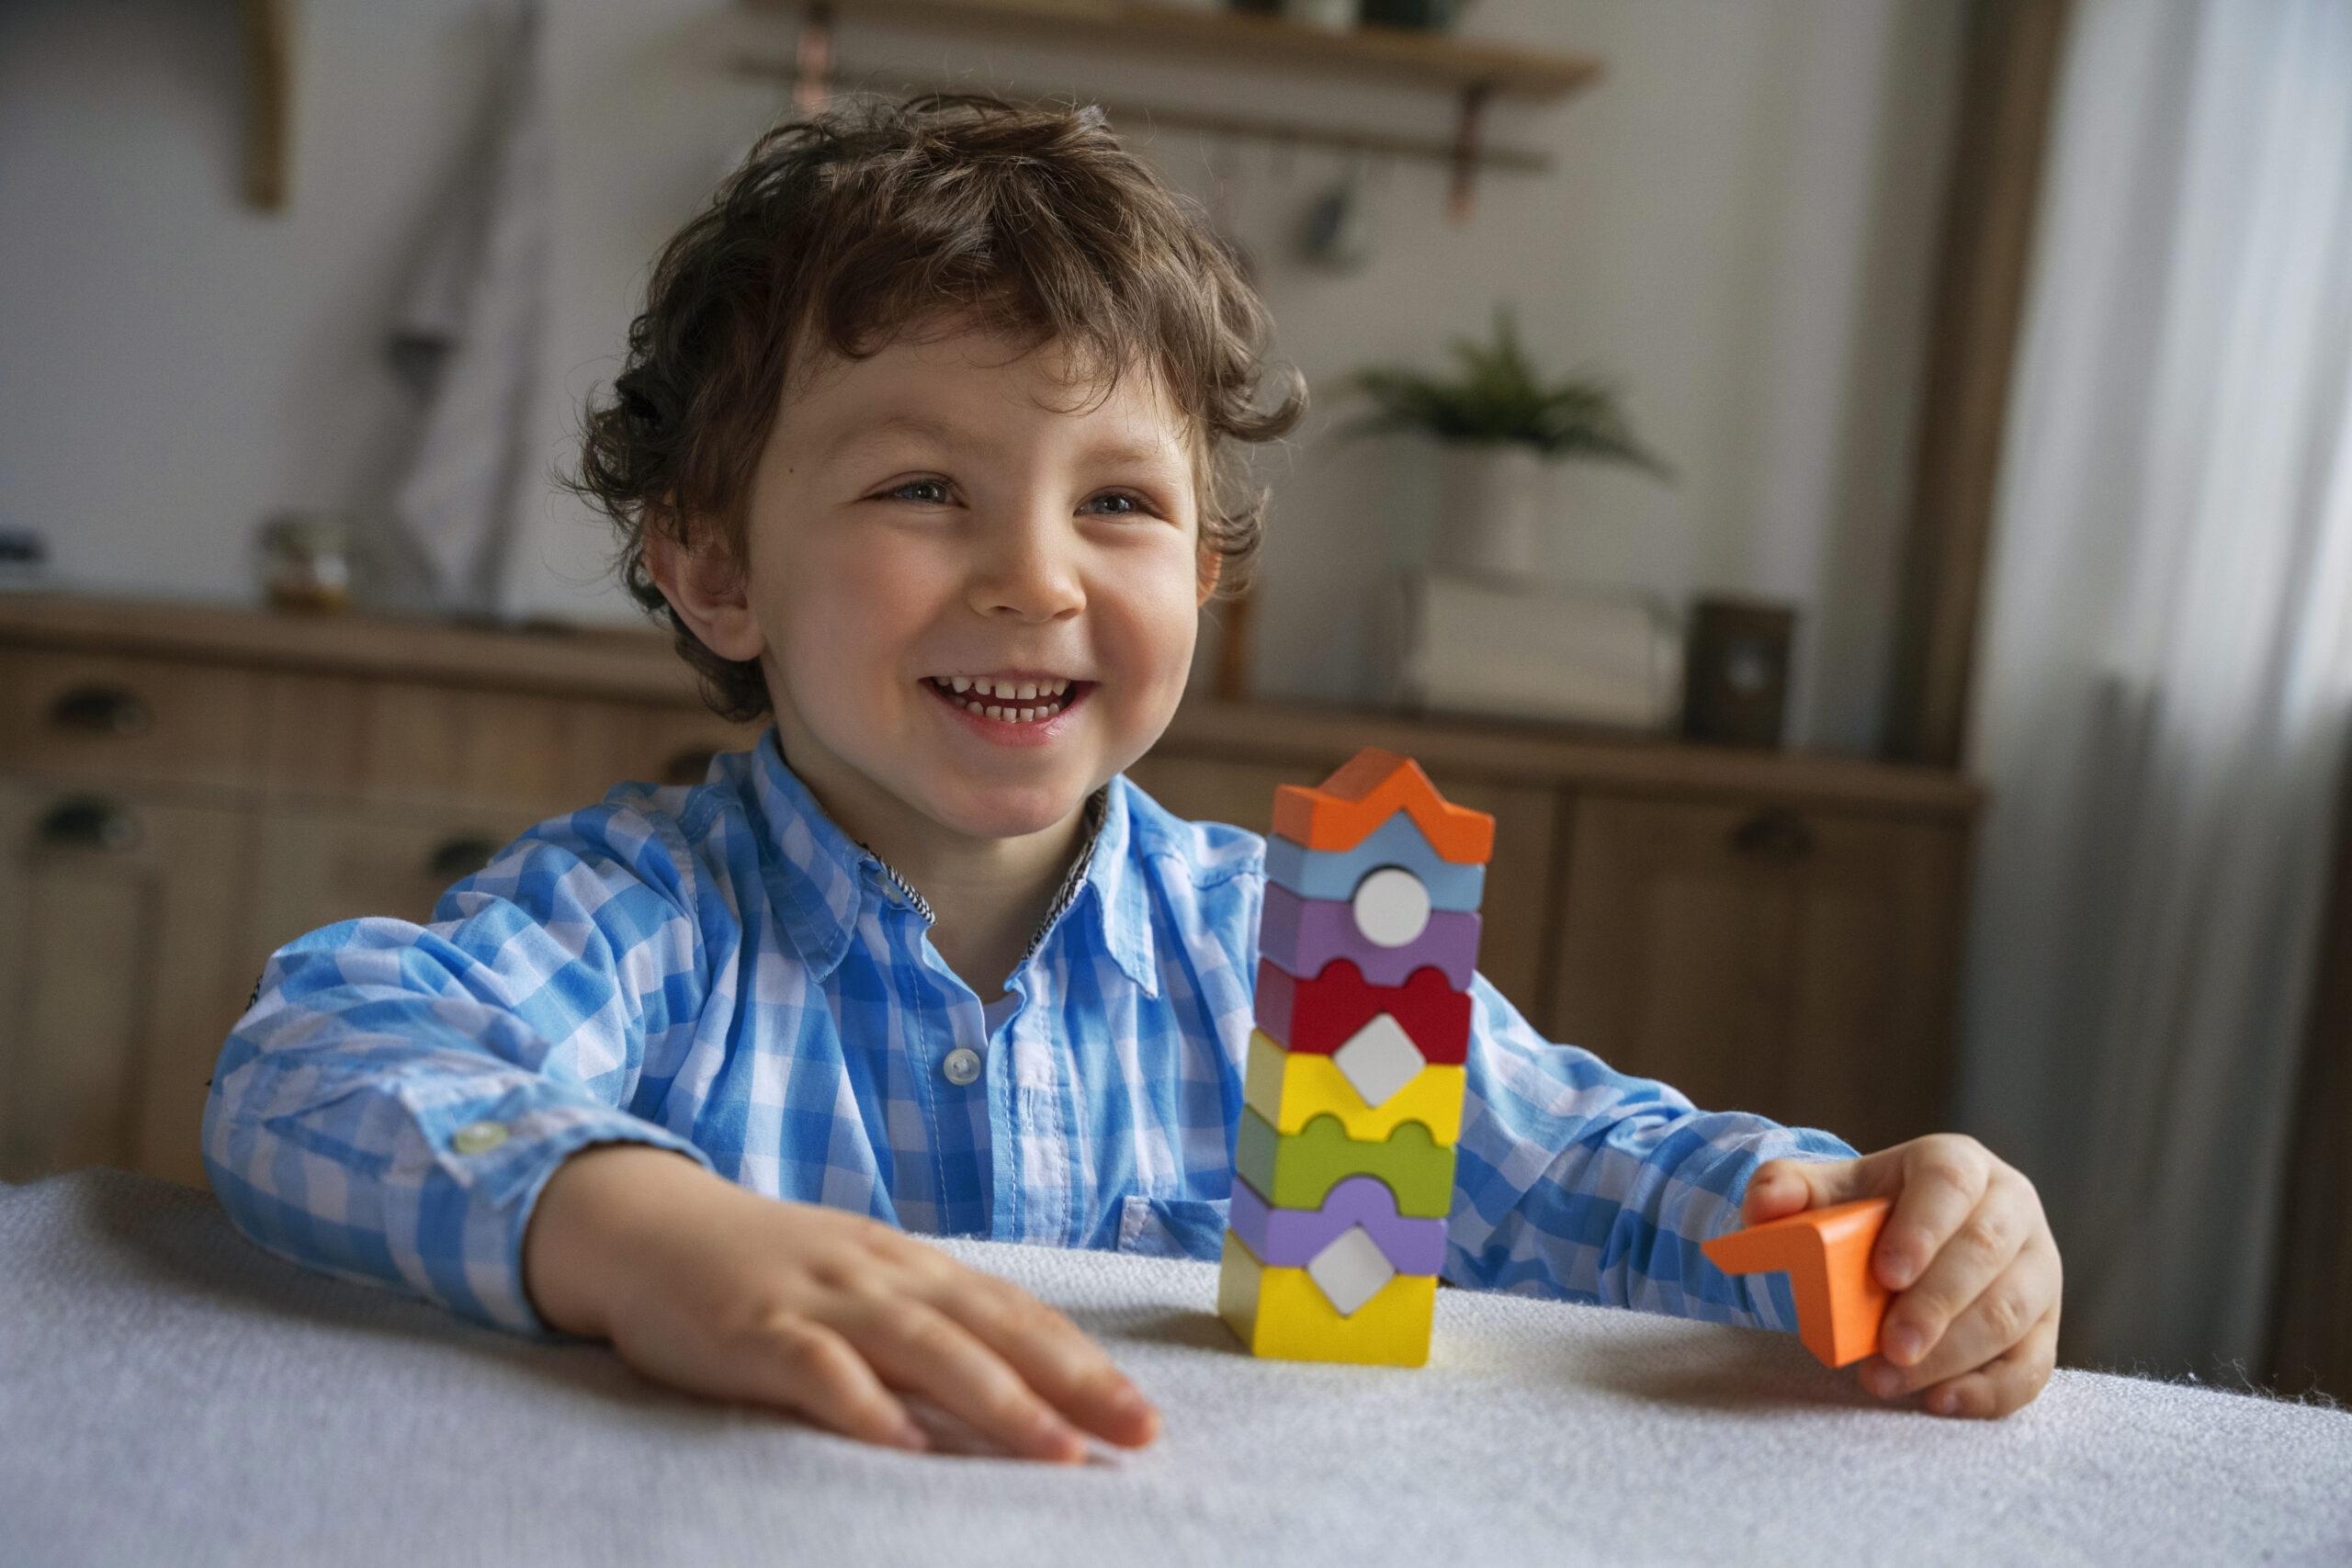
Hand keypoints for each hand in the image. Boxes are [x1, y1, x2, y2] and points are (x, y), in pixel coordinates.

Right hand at [523, 1145, 1159, 1460]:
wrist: (647, 1226)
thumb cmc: (768, 1269)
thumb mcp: (860, 1283)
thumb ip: (928, 1327)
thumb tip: (1017, 1386)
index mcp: (912, 1267)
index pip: (1017, 1313)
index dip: (1084, 1364)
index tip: (1145, 1417)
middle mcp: (880, 1275)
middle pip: (991, 1327)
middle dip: (1070, 1382)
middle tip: (1137, 1433)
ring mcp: (818, 1300)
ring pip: (922, 1345)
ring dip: (995, 1399)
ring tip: (1054, 1451)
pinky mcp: (753, 1331)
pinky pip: (816, 1369)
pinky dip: (863, 1404)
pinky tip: (904, 1445)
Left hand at [1743, 1133, 2060, 1417]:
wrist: (1906, 1242)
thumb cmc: (1868, 1213)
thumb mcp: (1828, 1191)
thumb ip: (1786, 1187)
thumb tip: (1767, 1203)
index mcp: (1960, 1164)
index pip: (1950, 1184)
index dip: (1922, 1228)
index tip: (1886, 1274)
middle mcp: (2012, 1208)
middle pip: (1987, 1253)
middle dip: (1936, 1305)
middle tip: (1889, 1346)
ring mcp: (2037, 1269)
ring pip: (2012, 1313)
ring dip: (1952, 1353)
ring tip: (1888, 1377)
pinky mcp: (2044, 1326)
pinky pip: (2033, 1365)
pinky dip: (1990, 1391)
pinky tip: (1940, 1402)